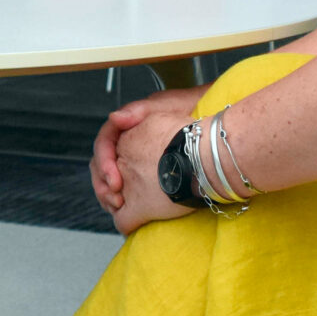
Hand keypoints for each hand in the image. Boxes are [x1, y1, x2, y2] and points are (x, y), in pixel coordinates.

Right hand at [90, 88, 202, 234]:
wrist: (213, 128)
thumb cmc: (192, 110)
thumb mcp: (165, 106)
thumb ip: (137, 111)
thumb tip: (115, 117)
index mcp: (129, 127)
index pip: (104, 145)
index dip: (104, 163)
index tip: (115, 181)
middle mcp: (129, 143)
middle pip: (102, 165)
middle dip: (104, 183)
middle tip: (116, 200)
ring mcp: (138, 158)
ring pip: (112, 178)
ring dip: (110, 194)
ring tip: (118, 206)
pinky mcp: (148, 173)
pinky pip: (129, 187)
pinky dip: (125, 200)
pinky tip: (129, 209)